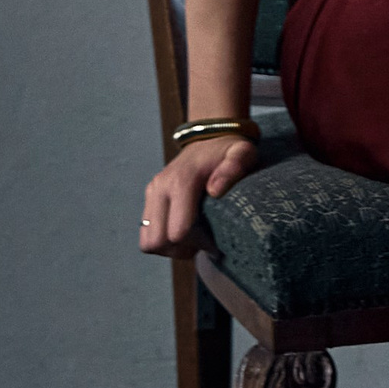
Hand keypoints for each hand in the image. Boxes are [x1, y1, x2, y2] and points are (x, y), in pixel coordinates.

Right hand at [138, 129, 259, 254]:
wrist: (209, 138)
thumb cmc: (229, 151)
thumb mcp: (241, 153)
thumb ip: (234, 167)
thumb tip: (215, 190)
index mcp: (182, 180)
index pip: (177, 231)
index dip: (197, 243)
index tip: (214, 240)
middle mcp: (161, 187)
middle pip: (158, 241)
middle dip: (181, 249)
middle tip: (203, 243)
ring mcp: (152, 193)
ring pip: (149, 242)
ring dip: (170, 248)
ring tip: (194, 239)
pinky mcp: (149, 199)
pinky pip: (147, 235)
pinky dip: (164, 242)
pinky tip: (184, 233)